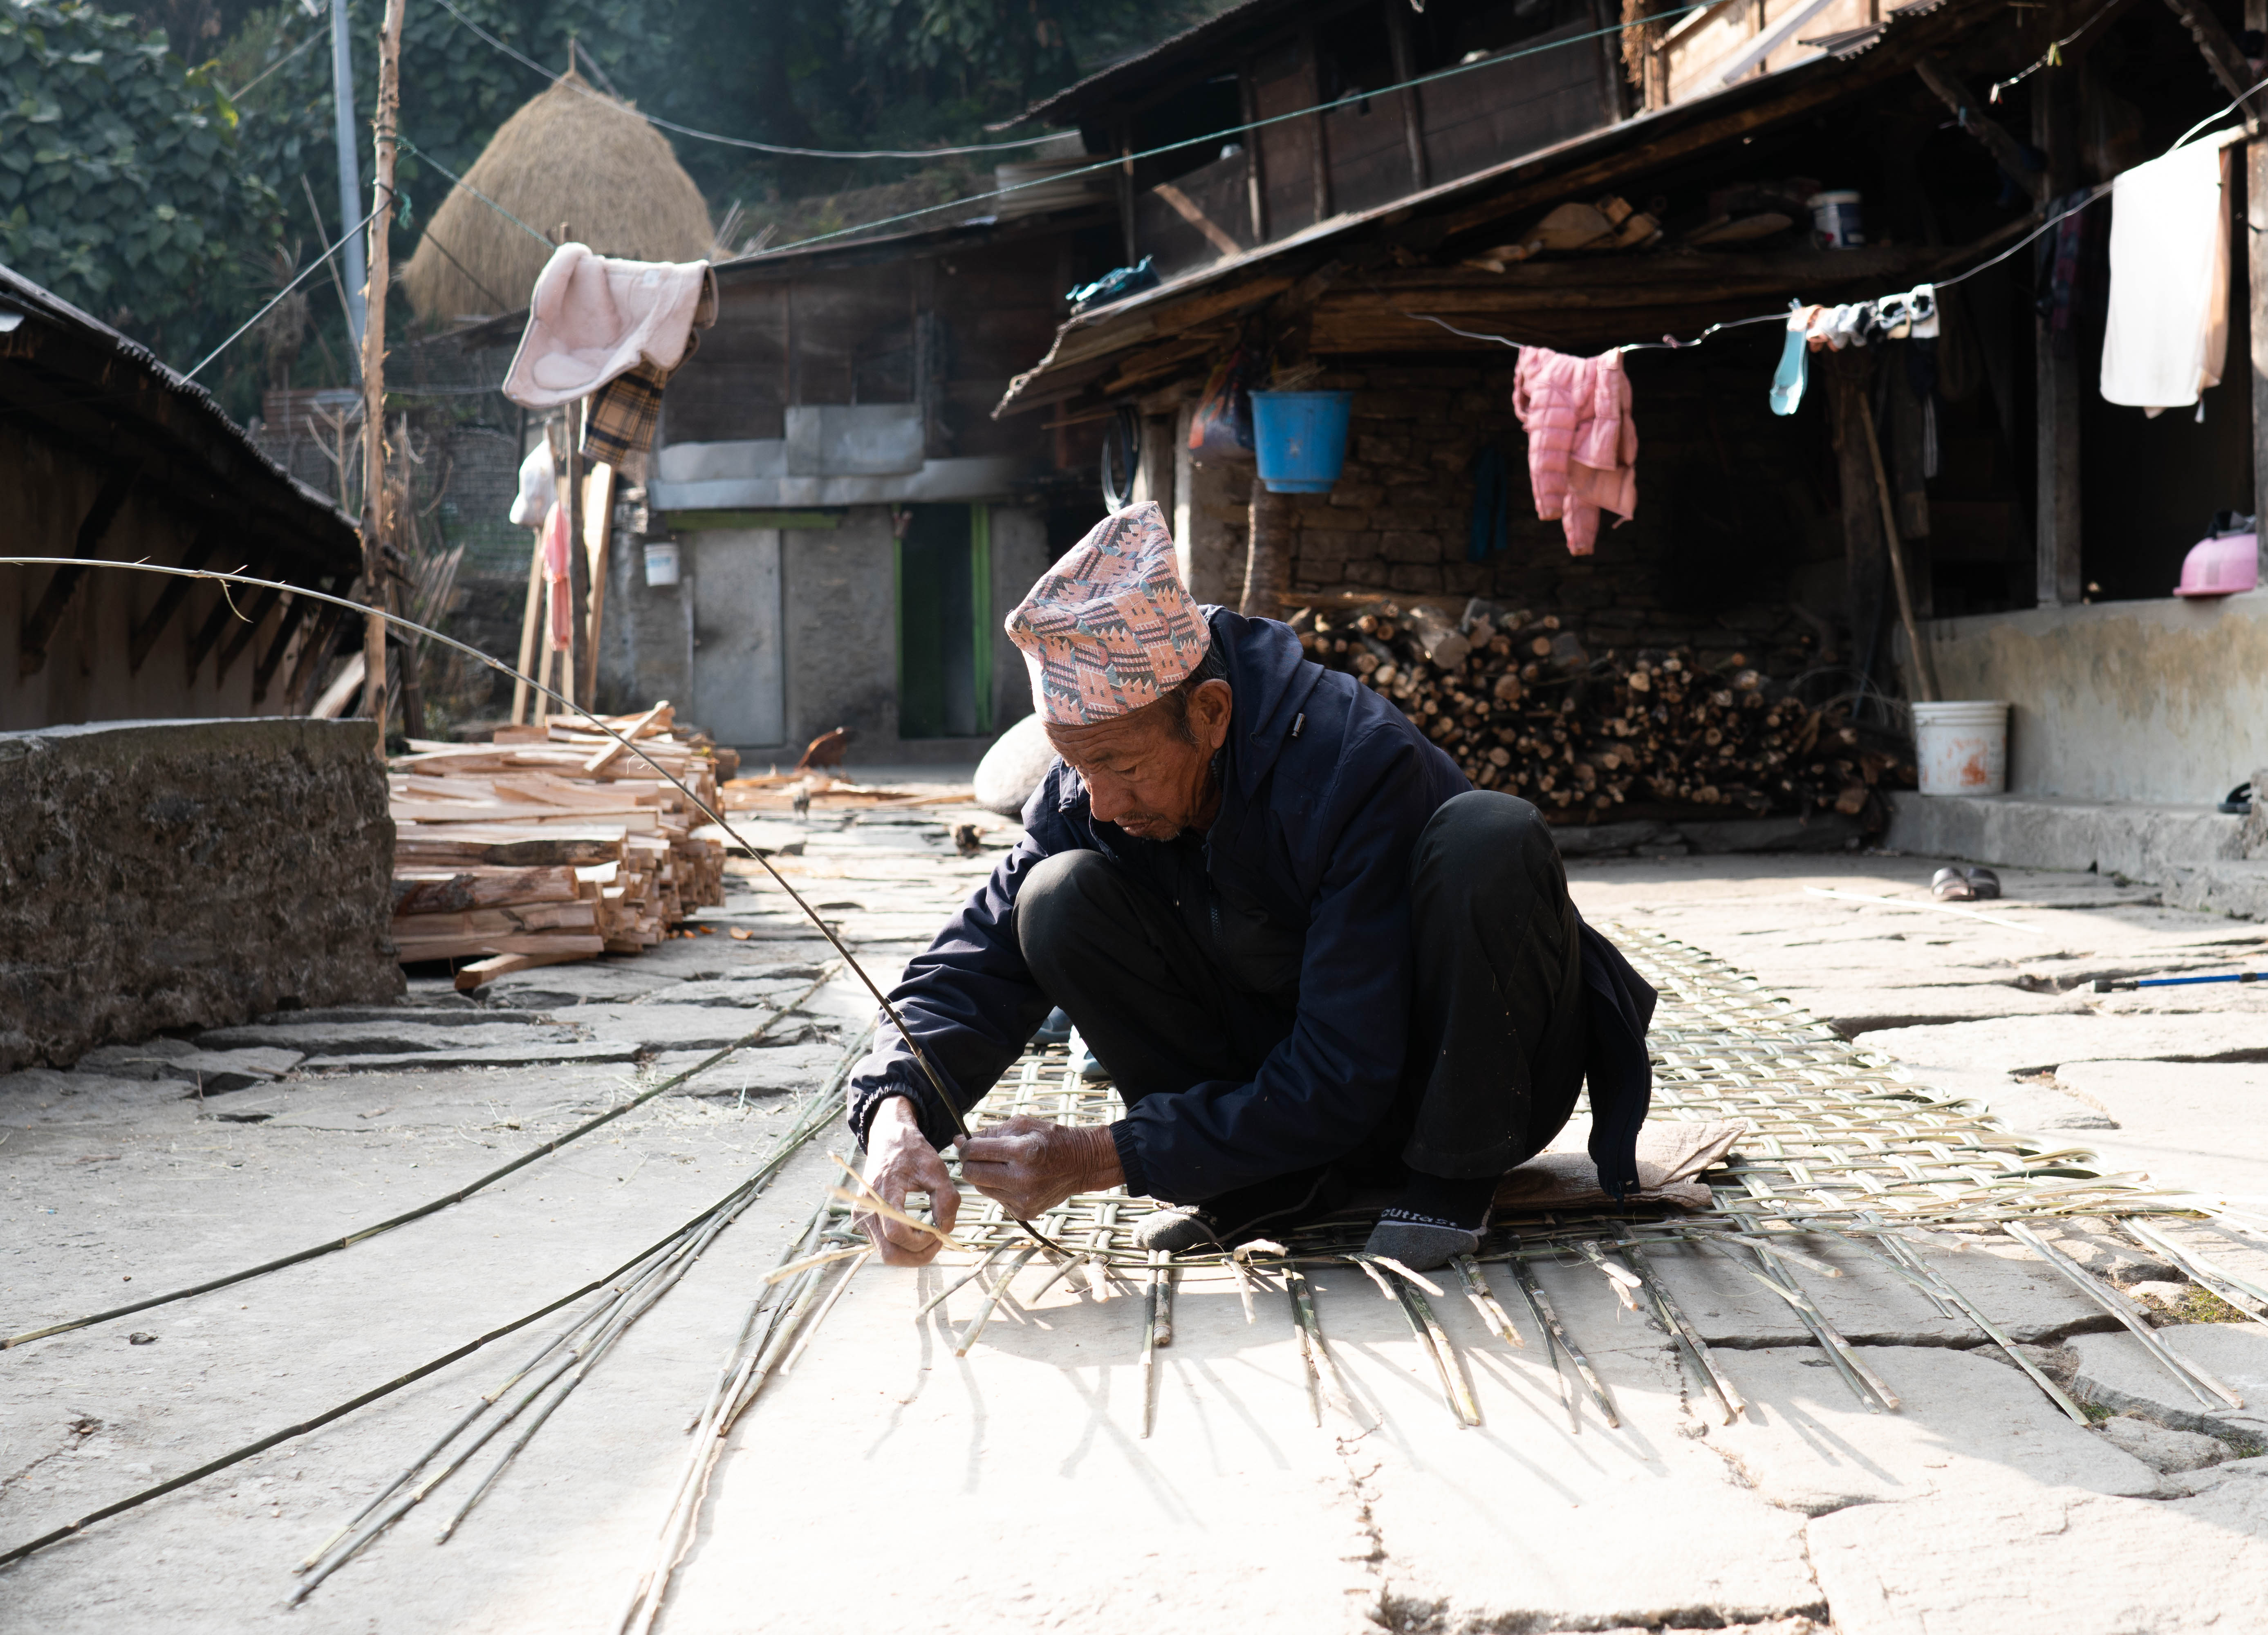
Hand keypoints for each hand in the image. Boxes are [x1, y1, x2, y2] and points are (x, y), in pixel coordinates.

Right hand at [856, 1097, 960, 1266]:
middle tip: (938, 1241)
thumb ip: (947, 1199)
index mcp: (882, 1192)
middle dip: (918, 1255)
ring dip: (912, 1252)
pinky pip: (884, 1245)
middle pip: (890, 1254)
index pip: (896, 1232)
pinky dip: (903, 1246)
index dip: (921, 1241)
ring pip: (887, 1254)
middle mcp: (865, 1208)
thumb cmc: (912, 1152)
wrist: (888, 1141)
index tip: (940, 1233)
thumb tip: (946, 1229)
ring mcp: (861, 1217)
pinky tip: (917, 1230)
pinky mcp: (863, 1221)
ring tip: (930, 1235)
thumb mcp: (936, 1169)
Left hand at [958, 1115, 1122, 1219]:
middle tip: (979, 1155)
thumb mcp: (1023, 1124)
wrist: (1082, 1164)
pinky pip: (997, 1200)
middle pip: (971, 1174)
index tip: (966, 1143)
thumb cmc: (1051, 1139)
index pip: (974, 1152)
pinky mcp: (1024, 1212)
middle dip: (970, 1163)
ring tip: (1003, 1167)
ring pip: (981, 1189)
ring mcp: (1023, 1199)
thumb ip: (990, 1132)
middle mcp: (1022, 1179)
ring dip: (985, 1176)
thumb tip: (958, 1141)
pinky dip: (999, 1189)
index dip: (965, 1146)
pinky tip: (1015, 1180)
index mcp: (1022, 1152)